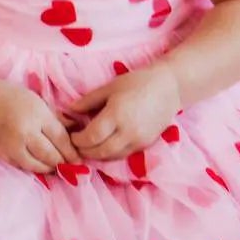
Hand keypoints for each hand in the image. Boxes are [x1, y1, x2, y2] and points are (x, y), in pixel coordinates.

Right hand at [0, 79, 80, 174]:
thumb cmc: (9, 96)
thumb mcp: (37, 101)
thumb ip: (56, 118)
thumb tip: (75, 132)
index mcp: (37, 116)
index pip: (61, 140)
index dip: (72, 152)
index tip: (80, 159)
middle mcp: (25, 134)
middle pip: (51, 156)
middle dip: (64, 163)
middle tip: (71, 166)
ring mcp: (12, 147)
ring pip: (37, 166)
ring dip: (50, 168)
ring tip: (57, 167)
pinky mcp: (1, 155)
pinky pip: (22, 166)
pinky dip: (33, 167)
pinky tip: (39, 165)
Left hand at [66, 64, 181, 161]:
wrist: (170, 88)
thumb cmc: (138, 82)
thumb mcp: (110, 87)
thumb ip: (88, 101)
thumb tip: (69, 110)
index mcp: (117, 114)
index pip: (91, 137)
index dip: (78, 140)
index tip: (71, 135)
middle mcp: (128, 131)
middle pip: (99, 151)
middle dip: (84, 151)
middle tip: (76, 145)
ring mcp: (138, 141)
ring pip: (111, 157)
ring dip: (96, 155)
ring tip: (88, 147)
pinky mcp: (145, 145)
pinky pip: (123, 155)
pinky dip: (110, 154)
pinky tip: (104, 146)